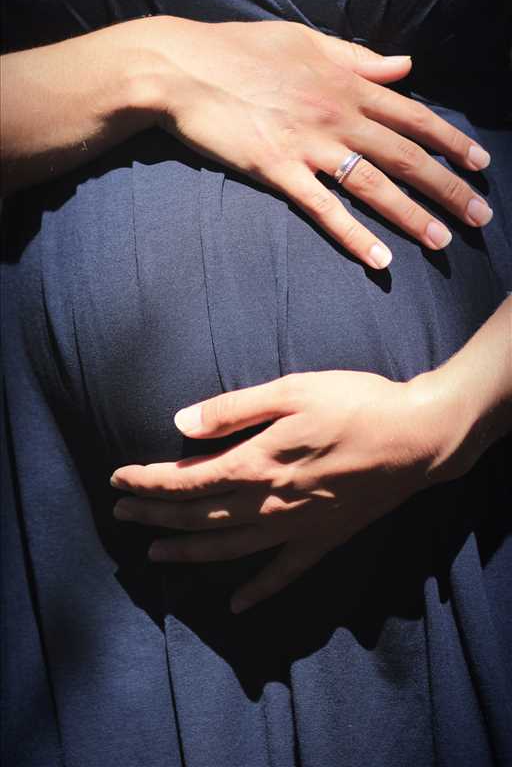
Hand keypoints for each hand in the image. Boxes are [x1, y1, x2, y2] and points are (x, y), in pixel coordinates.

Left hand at [111, 368, 469, 611]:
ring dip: (187, 550)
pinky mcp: (324, 539)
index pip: (189, 480)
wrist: (418, 437)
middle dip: (155, 514)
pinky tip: (237, 603)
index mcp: (259, 463)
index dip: (149, 481)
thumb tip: (181, 422)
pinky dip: (257, 590)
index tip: (118, 477)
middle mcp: (270, 503)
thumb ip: (235, 410)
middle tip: (120, 511)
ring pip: (229, 548)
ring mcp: (297, 527)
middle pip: (200, 516)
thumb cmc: (355, 402)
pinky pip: (284, 573)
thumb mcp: (292, 390)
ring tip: (155, 551)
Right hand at [149, 16, 491, 268]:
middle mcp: (337, 114)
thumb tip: (405, 66)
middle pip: (405, 156)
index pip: (413, 116)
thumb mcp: (305, 40)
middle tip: (480, 218)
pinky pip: (323, 208)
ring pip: (373, 185)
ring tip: (442, 243)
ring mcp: (308, 144)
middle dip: (448, 188)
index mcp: (346, 82)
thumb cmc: (240, 48)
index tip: (480, 163)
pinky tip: (378, 260)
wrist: (182, 66)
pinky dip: (353, 236)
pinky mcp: (277, 170)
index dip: (451, 141)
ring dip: (412, 216)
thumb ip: (358, 57)